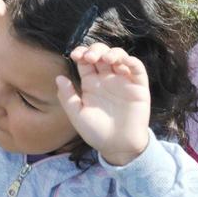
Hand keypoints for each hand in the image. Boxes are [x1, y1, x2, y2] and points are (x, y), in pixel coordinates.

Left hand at [54, 44, 151, 165]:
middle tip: (90, 57)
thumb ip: (67, 97)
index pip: (86, 60)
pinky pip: (137, 68)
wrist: (118, 147)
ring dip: (113, 52)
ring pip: (119, 56)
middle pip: (101, 53)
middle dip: (95, 49)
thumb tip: (59, 77)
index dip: (81, 52)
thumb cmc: (96, 132)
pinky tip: (123, 63)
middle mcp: (106, 79)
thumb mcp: (77, 116)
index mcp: (91, 83)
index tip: (76, 55)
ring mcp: (123, 81)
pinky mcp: (138, 87)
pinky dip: (131, 61)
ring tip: (106, 59)